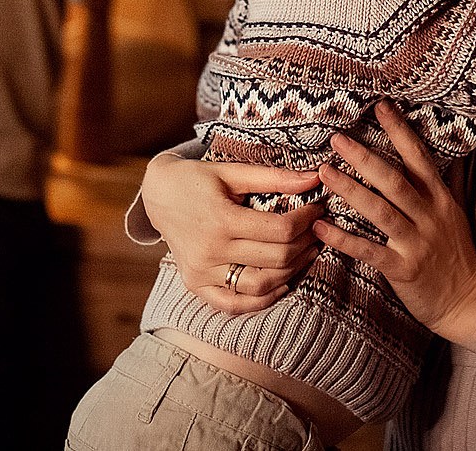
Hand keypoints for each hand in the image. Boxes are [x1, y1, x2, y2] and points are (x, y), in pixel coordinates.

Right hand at [140, 151, 326, 315]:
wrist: (157, 195)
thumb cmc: (196, 179)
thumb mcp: (231, 172)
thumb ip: (273, 177)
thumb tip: (313, 179)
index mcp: (220, 220)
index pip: (279, 230)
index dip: (306, 221)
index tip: (317, 208)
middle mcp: (210, 251)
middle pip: (275, 258)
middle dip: (305, 243)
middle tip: (318, 229)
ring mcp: (202, 273)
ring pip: (260, 286)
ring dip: (292, 272)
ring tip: (306, 253)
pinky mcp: (196, 286)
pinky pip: (235, 304)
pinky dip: (262, 300)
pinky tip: (282, 283)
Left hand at [315, 102, 475, 349]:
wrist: (471, 303)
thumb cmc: (458, 256)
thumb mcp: (456, 213)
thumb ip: (447, 182)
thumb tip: (451, 149)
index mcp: (440, 199)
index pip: (418, 157)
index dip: (400, 131)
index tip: (380, 107)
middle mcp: (430, 217)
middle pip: (394, 180)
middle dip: (364, 157)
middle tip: (336, 138)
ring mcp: (417, 243)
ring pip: (381, 211)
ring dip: (350, 190)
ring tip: (324, 173)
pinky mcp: (405, 270)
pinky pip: (369, 251)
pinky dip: (343, 238)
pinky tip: (320, 227)